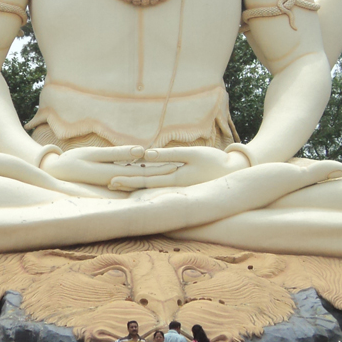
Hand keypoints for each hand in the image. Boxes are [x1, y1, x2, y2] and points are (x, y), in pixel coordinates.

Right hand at [41, 145, 180, 188]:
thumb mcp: (94, 154)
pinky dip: (142, 171)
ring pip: (139, 178)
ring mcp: (114, 183)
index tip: (177, 164)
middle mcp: (117, 183)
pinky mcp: (111, 179)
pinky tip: (152, 166)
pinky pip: (130, 176)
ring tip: (172, 165)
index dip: (161, 169)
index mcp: (114, 177)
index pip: (144, 174)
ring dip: (154, 172)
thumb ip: (118, 154)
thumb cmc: (73, 161)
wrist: (55, 174)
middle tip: (182, 166)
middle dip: (162, 172)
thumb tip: (142, 152)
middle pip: (145, 177)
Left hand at [108, 146, 249, 190]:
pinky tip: (137, 180)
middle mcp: (173, 186)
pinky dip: (146, 182)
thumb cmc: (214, 161)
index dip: (128, 178)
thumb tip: (146, 154)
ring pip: (151, 185)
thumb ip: (169, 155)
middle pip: (145, 184)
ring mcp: (177, 187)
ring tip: (117, 183)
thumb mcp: (192, 154)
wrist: (234, 173)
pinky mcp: (181, 185)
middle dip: (126, 184)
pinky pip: (160, 184)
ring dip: (134, 184)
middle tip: (107, 184)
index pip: (146, 179)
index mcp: (174, 180)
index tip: (111, 179)